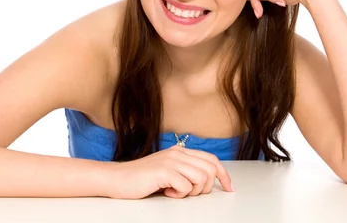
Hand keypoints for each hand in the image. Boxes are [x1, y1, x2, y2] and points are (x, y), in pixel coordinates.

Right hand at [107, 145, 233, 198]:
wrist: (117, 179)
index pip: (212, 159)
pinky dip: (179, 195)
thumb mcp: (167, 171)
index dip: (224, 175)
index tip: (229, 188)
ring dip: (193, 191)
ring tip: (176, 192)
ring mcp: (171, 161)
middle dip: (206, 187)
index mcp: (181, 151)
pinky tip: (165, 192)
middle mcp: (178, 153)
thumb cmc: (141, 179)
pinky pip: (186, 187)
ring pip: (202, 178)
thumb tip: (207, 180)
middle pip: (211, 169)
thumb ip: (185, 171)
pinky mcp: (164, 171)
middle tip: (189, 193)